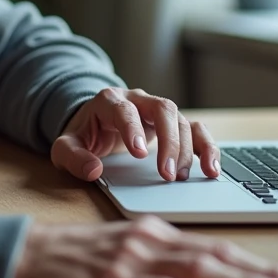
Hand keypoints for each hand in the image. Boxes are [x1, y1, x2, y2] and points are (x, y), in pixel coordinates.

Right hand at [13, 217, 277, 277]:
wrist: (26, 256)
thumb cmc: (75, 261)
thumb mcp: (125, 255)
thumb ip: (165, 268)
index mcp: (156, 235)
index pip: (216, 250)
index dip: (256, 266)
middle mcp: (149, 243)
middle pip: (215, 259)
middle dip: (263, 276)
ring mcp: (130, 263)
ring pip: (196, 274)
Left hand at [52, 87, 218, 182]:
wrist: (93, 124)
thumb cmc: (82, 136)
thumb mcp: (65, 147)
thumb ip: (73, 157)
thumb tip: (92, 170)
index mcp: (109, 101)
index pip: (123, 109)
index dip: (133, 128)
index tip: (140, 153)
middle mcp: (137, 100)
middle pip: (161, 109)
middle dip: (168, 141)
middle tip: (168, 174)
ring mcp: (157, 111)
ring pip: (181, 119)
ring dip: (187, 148)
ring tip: (184, 177)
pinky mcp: (173, 124)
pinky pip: (196, 129)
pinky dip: (207, 147)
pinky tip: (212, 169)